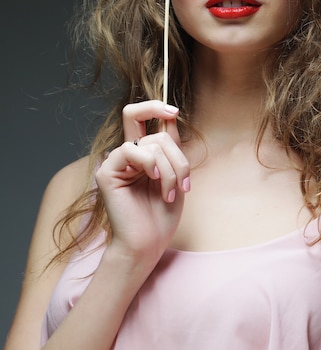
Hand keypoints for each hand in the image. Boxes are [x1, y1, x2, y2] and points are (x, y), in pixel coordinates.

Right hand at [95, 101, 190, 263]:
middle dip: (178, 156)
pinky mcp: (107, 172)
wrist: (148, 243)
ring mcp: (116, 162)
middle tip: (184, 182)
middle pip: (155, 130)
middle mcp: (128, 154)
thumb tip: (170, 115)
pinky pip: (131, 150)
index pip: (141, 117)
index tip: (174, 111)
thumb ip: (170, 146)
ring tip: (171, 192)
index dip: (156, 106)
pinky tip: (154, 181)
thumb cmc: (162, 213)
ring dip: (170, 169)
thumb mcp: (175, 173)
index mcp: (143, 153)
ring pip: (152, 144)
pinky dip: (150, 164)